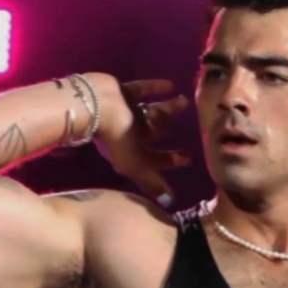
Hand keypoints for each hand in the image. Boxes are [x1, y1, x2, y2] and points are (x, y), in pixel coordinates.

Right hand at [86, 74, 191, 205]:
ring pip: (151, 111)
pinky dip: (156, 88)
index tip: (189, 158)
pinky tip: (171, 85)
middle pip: (154, 133)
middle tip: (190, 128)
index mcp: (131, 151)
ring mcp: (127, 112)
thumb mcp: (135, 165)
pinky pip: (143, 90)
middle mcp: (130, 132)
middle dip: (168, 132)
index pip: (154, 158)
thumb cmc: (117, 136)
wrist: (97, 105)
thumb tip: (170, 203)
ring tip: (185, 102)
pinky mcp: (124, 92)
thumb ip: (151, 182)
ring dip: (168, 109)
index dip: (171, 160)